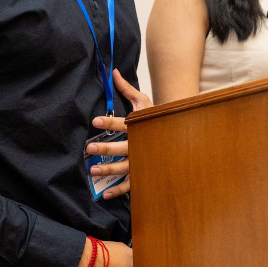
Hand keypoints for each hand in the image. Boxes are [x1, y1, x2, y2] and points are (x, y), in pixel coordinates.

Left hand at [88, 70, 152, 199]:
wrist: (178, 135)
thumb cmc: (156, 118)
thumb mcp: (143, 102)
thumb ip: (126, 89)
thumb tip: (114, 72)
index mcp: (140, 127)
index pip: (123, 124)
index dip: (109, 122)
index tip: (95, 121)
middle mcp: (141, 145)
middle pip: (122, 148)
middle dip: (105, 149)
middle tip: (89, 149)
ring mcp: (143, 161)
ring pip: (125, 167)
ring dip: (109, 170)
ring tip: (93, 170)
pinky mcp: (143, 174)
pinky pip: (131, 184)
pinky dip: (119, 190)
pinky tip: (105, 193)